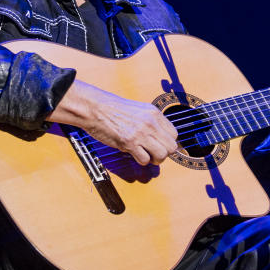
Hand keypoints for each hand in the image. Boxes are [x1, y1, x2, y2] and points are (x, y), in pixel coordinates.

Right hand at [49, 80, 177, 165]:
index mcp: (154, 113)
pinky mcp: (130, 142)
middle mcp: (151, 123)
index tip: (159, 144)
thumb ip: (151, 122)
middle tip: (153, 152)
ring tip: (145, 155)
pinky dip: (140, 161)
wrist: (95, 108)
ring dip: (154, 159)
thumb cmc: (113, 109)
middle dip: (164, 153)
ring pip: (162, 155)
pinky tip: (134, 154)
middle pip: (171, 147)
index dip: (167, 142)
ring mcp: (141, 133)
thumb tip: (160, 137)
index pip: (174, 134)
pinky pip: (145, 160)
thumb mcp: (139, 110)